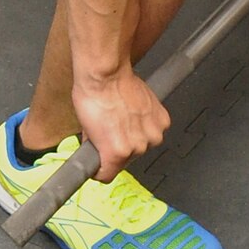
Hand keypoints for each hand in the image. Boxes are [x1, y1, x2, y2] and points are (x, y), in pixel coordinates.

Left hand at [73, 67, 169, 182]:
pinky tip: (135, 114)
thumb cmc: (93, 95)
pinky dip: (146, 124)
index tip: (99, 163)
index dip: (100, 169)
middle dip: (118, 149)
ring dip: (135, 136)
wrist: (107, 73)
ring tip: (124, 120)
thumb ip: (95, 147)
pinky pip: (154, 130)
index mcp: (116, 153)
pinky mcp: (162, 119)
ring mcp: (153, 133)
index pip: (108, 175)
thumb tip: (97, 150)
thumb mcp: (86, 129)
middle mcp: (138, 146)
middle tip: (110, 131)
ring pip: (142, 144)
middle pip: (127, 159)